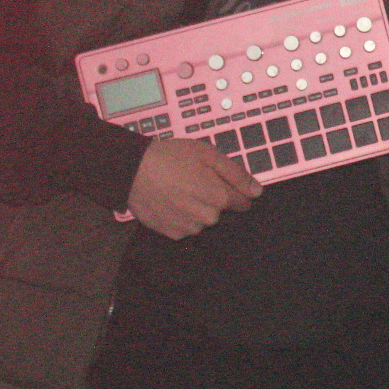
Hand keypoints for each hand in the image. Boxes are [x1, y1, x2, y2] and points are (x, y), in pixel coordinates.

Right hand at [124, 137, 260, 238]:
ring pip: (203, 220)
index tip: (220, 181)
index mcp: (219, 197)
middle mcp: (207, 217)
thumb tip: (257, 191)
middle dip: (212, 198)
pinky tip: (170, 201)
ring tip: (178, 190)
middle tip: (192, 180)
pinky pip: (186, 226)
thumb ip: (236, 174)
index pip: (242, 202)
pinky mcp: (172, 233)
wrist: (132, 170)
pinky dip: (181, 216)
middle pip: (221, 211)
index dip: (234, 190)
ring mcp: (189, 227)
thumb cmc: (169, 158)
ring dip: (196, 208)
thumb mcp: (208, 154)